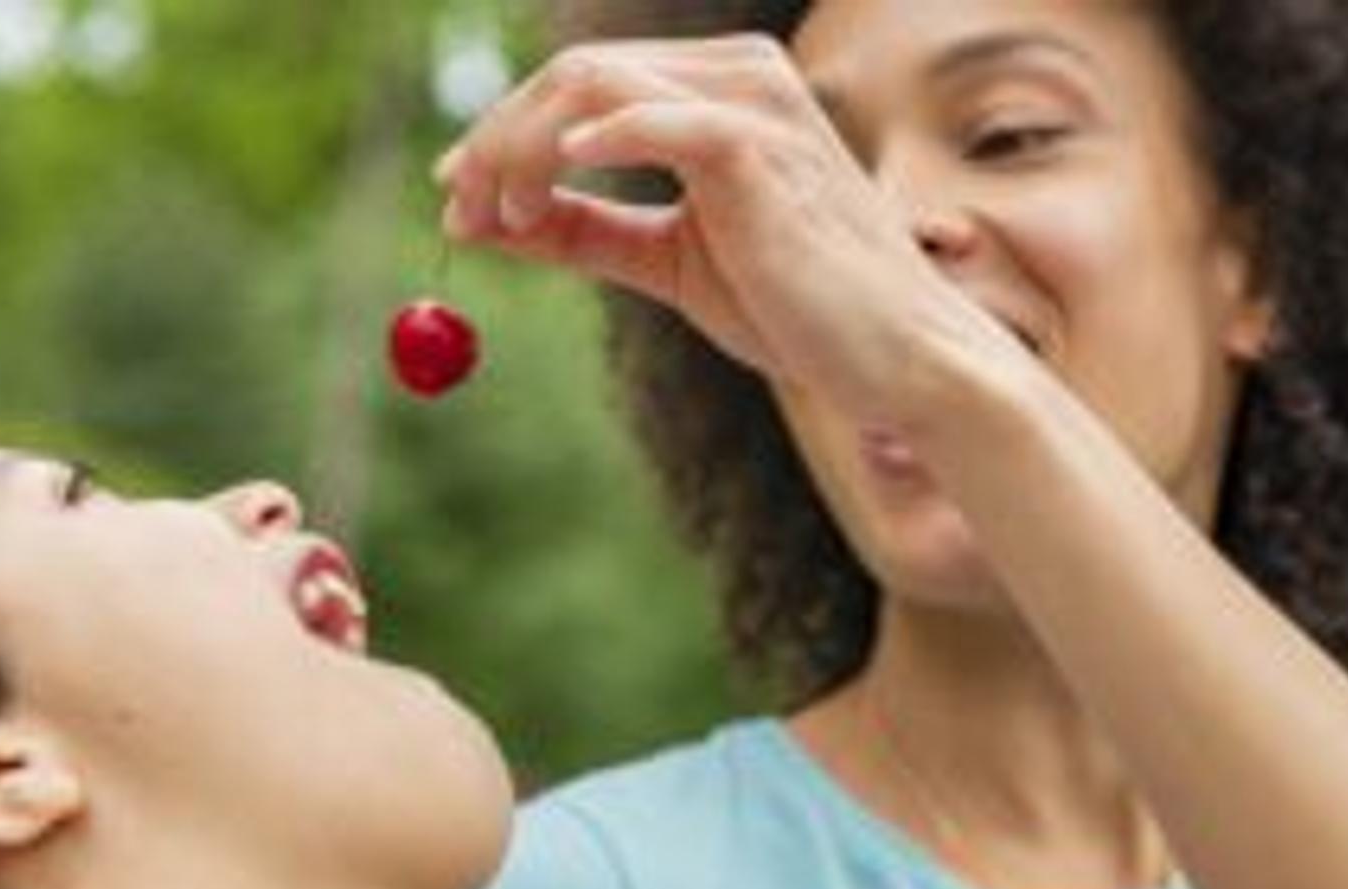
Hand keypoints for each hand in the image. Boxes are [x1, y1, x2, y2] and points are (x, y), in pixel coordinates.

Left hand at [431, 35, 1024, 432]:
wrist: (893, 357)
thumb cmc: (795, 308)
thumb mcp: (669, 261)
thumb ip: (587, 231)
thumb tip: (487, 220)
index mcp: (718, 87)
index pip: (585, 81)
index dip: (504, 129)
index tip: (455, 193)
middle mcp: (737, 73)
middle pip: (576, 72)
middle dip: (497, 139)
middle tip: (458, 210)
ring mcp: (754, 103)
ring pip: (594, 86)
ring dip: (521, 147)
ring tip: (500, 217)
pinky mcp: (762, 151)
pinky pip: (659, 122)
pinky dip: (593, 144)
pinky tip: (553, 182)